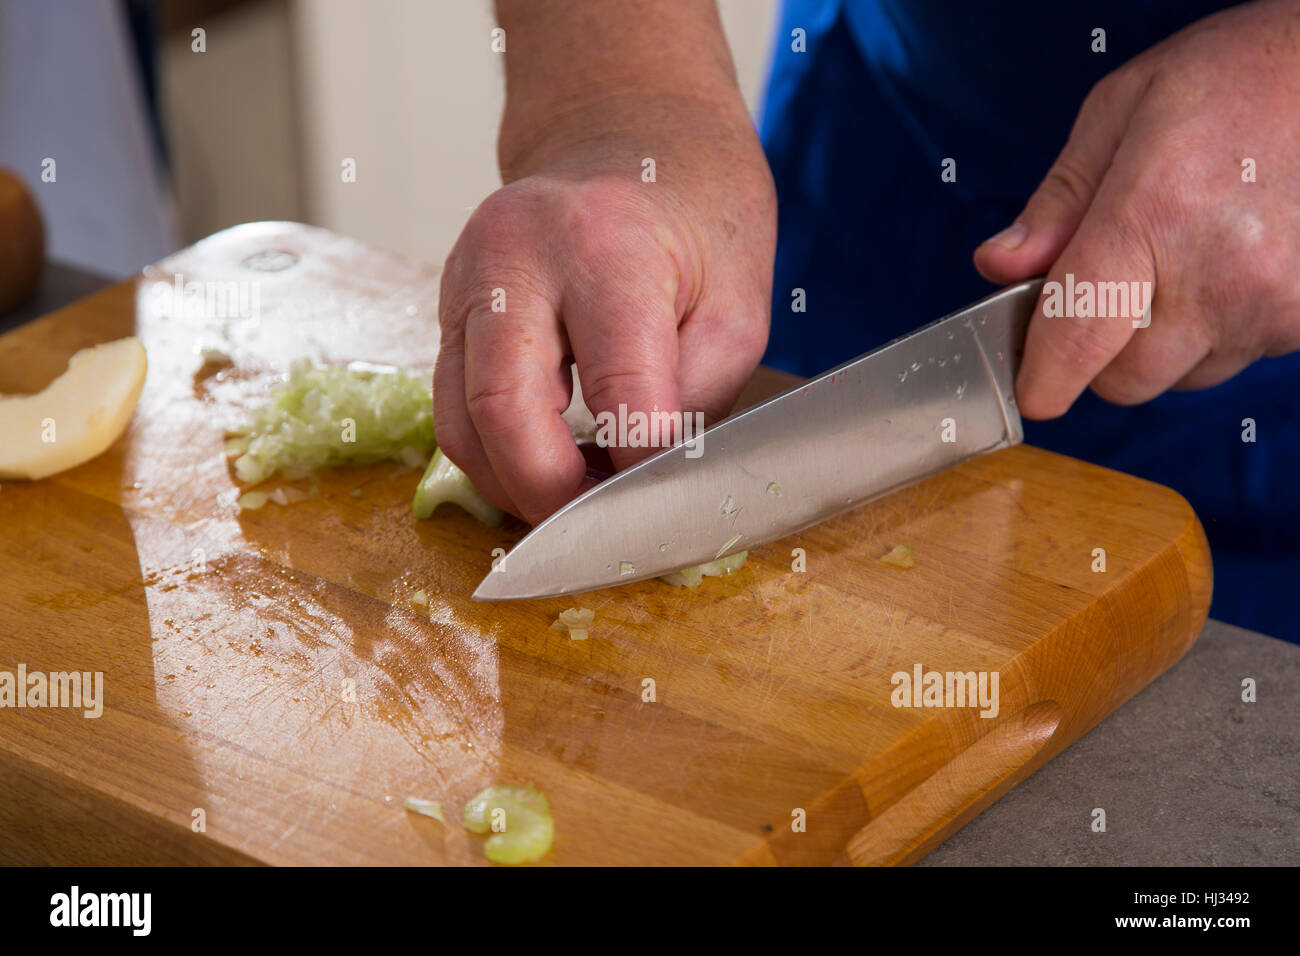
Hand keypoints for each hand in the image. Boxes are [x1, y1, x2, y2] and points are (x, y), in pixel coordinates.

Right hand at [435, 95, 775, 522]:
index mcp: (606, 247)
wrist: (627, 137)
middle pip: (503, 414)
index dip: (643, 473)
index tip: (663, 504)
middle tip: (598, 531)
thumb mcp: (739, 306)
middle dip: (550, 497)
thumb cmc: (696, 215)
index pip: (619, 396)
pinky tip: (546, 464)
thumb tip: (648, 486)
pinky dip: (496, 454)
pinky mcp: (448, 309)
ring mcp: (467, 280)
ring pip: (458, 424)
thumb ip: (697, 398)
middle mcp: (515, 258)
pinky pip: (453, 406)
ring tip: (574, 502)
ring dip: (513, 486)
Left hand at [974, 0, 1299, 418]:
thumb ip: (1058, 200)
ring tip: (1185, 259)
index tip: (1032, 391)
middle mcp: (1217, 274)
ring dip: (1162, 341)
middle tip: (1111, 287)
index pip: (1077, 336)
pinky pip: (1233, 359)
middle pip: (1124, 379)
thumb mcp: (1123, 110)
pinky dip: (1216, 330)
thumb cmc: (1237, 78)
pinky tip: (1228, 266)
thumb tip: (999, 266)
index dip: (1043, 379)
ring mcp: (1270, 305)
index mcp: (1154, 214)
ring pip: (1178, 376)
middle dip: (1100, 349)